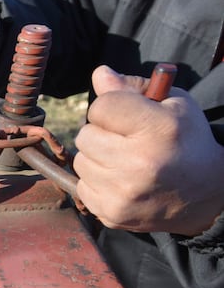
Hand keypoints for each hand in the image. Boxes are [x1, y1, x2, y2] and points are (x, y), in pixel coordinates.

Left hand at [74, 65, 223, 235]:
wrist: (206, 195)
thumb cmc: (186, 142)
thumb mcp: (173, 105)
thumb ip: (133, 87)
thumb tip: (99, 74)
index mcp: (156, 129)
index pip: (101, 106)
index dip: (111, 107)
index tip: (127, 115)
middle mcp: (137, 163)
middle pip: (85, 134)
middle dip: (102, 133)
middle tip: (126, 140)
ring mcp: (121, 193)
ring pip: (81, 160)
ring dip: (97, 157)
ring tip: (126, 161)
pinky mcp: (110, 213)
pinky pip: (81, 186)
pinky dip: (97, 181)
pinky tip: (121, 181)